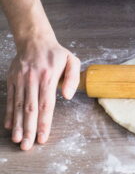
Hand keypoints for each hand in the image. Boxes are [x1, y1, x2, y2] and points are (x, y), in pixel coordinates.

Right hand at [3, 33, 80, 149]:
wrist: (34, 40)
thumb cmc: (56, 54)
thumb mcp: (72, 61)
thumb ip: (73, 78)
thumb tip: (67, 96)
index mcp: (48, 78)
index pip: (46, 105)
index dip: (44, 123)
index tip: (42, 138)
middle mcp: (32, 80)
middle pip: (30, 109)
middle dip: (29, 129)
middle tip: (27, 146)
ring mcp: (20, 80)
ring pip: (18, 106)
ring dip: (17, 124)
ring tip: (17, 140)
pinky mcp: (12, 80)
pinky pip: (10, 98)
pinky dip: (9, 113)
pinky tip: (9, 125)